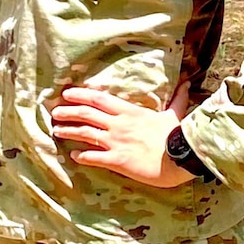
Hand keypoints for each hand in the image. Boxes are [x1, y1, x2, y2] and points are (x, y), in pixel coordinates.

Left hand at [51, 81, 194, 187]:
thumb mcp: (175, 113)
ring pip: (86, 134)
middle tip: (55, 111)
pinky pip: (94, 157)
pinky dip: (82, 156)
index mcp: (130, 111)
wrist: (180, 157)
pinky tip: (73, 156)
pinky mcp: (117, 160)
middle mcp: (119, 124)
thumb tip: (187, 83)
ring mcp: (116, 142)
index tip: (67, 93)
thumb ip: (178, 98)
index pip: (100, 98)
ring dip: (69, 131)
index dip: (81, 94)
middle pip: (87, 114)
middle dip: (69, 111)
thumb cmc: (177, 135)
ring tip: (56, 130)